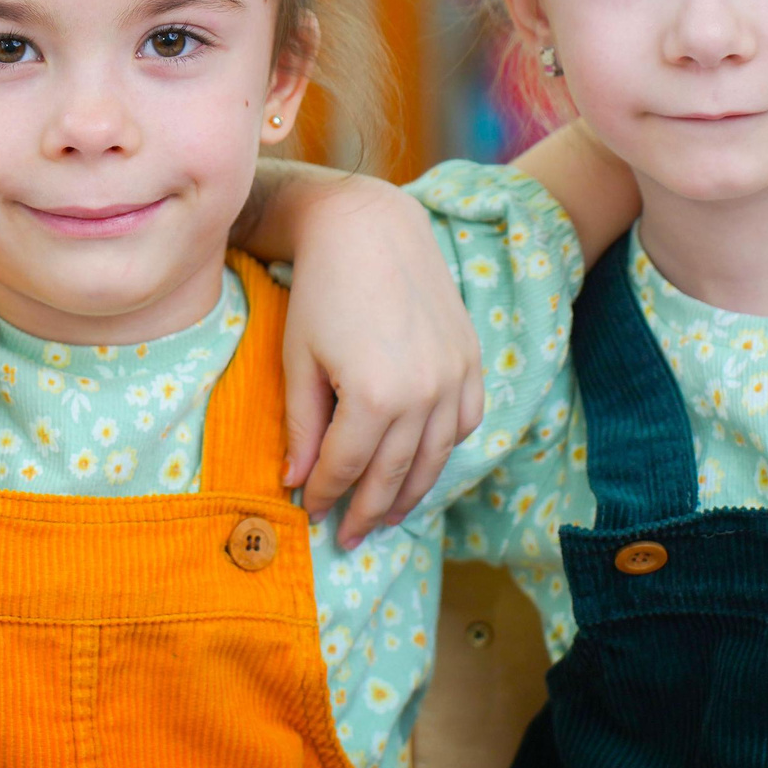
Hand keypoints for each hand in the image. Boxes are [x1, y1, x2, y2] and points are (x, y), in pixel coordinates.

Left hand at [277, 176, 482, 547]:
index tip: (310, 514)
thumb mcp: (299, 360)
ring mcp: (454, 378)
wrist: (369, 230)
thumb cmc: (321, 292)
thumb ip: (303, 426)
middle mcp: (423, 395)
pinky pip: (465, 421)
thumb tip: (297, 481)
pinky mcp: (470, 359)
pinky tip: (424, 464)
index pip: (346, 467)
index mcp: (374, 398)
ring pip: (435, 457)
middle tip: (349, 538)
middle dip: (367, 510)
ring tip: (387, 516)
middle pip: (394, 473)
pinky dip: (445, 449)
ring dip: (410, 493)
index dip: (326, 495)